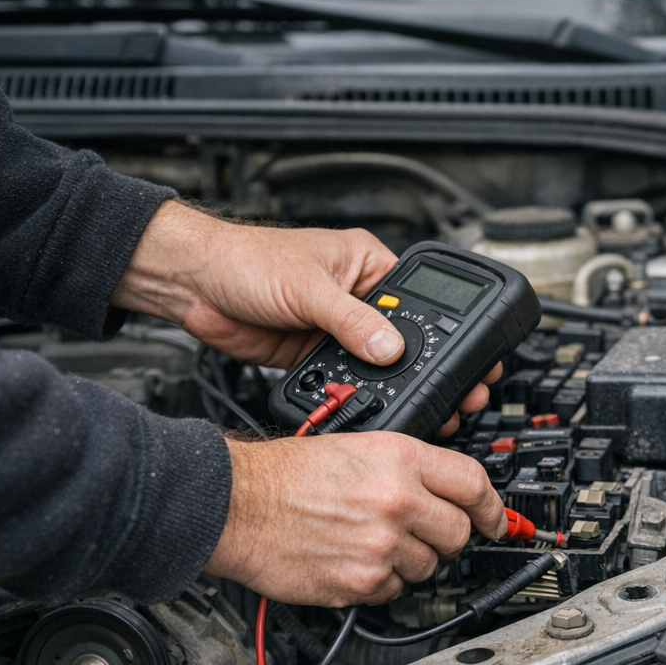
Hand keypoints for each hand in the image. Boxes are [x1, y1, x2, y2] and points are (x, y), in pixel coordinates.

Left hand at [111, 201, 491, 433]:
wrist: (191, 284)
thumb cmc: (246, 259)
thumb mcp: (308, 287)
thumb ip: (352, 321)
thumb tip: (391, 348)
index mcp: (369, 267)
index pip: (421, 299)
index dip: (449, 329)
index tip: (473, 356)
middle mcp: (360, 299)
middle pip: (407, 339)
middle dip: (429, 366)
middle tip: (458, 391)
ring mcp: (338, 330)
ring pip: (379, 364)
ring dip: (392, 384)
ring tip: (423, 405)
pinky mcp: (315, 356)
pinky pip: (348, 380)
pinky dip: (357, 394)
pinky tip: (369, 405)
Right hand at [203, 432, 507, 605]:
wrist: (236, 504)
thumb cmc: (286, 474)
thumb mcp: (359, 445)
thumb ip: (408, 467)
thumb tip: (447, 492)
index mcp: (401, 459)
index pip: (474, 483)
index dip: (493, 507)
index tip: (498, 521)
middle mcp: (398, 502)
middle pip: (459, 532)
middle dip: (448, 537)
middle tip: (426, 534)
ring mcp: (381, 545)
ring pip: (429, 566)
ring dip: (411, 560)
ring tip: (376, 542)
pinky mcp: (360, 582)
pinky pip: (393, 591)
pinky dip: (381, 582)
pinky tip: (356, 560)